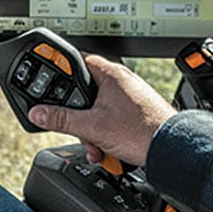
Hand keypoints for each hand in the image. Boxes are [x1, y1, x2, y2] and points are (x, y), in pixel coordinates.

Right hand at [28, 55, 176, 166]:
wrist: (174, 150)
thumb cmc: (143, 132)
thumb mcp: (92, 127)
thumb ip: (61, 119)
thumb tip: (38, 113)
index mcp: (111, 74)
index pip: (75, 61)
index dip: (59, 73)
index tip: (48, 84)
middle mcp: (121, 81)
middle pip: (84, 91)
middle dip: (76, 114)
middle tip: (75, 127)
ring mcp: (129, 96)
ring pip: (96, 108)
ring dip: (90, 129)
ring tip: (95, 144)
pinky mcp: (135, 111)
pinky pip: (109, 118)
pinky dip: (103, 133)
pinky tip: (105, 147)